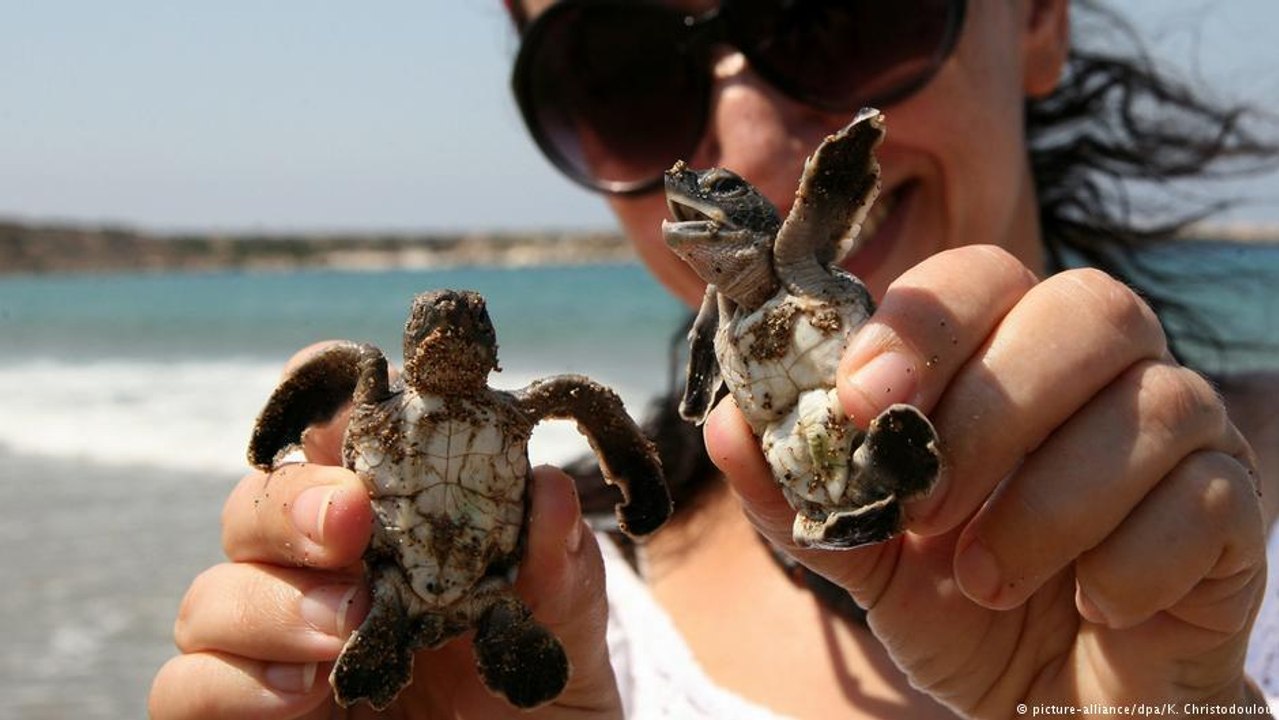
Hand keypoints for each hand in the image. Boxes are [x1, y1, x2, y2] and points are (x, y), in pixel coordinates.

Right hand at [149, 348, 622, 719]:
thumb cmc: (537, 702)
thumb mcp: (563, 637)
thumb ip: (557, 571)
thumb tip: (549, 490)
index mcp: (395, 528)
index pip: (338, 438)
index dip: (338, 404)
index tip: (371, 407)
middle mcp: (320, 575)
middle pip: (258, 503)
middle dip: (295, 504)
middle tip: (351, 524)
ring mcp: (271, 646)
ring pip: (212, 593)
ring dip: (272, 601)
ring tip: (347, 630)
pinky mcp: (238, 713)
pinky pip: (185, 686)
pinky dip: (230, 683)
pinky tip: (304, 693)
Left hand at [707, 246, 1265, 715]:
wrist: (1058, 697)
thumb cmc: (964, 601)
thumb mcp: (865, 554)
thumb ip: (799, 491)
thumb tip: (724, 425)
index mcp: (1007, 353)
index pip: (979, 276)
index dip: (921, 323)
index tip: (860, 400)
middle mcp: (1105, 369)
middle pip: (1084, 310)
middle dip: (990, 410)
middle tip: (925, 506)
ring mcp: (1185, 429)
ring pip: (1153, 402)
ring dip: (1049, 502)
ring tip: (986, 580)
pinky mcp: (1235, 508)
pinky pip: (1207, 500)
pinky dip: (1129, 561)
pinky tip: (1087, 603)